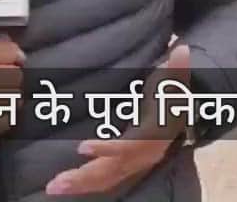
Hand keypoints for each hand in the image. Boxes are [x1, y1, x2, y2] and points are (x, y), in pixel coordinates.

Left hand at [46, 45, 190, 196]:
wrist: (181, 114)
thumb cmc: (173, 94)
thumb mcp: (176, 81)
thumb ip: (177, 68)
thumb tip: (182, 49)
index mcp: (154, 135)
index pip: (129, 145)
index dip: (107, 148)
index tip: (81, 148)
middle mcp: (144, 154)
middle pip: (113, 169)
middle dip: (85, 177)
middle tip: (56, 183)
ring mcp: (135, 162)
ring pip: (106, 178)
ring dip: (80, 184)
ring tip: (54, 188)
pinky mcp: (126, 166)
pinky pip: (105, 179)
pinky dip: (85, 184)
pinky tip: (64, 186)